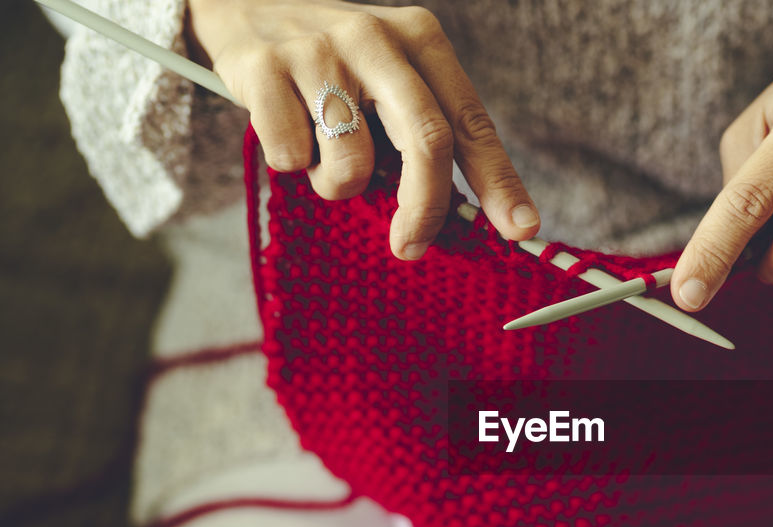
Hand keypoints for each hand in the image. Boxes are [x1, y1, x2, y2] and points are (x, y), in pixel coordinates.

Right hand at [186, 0, 538, 259]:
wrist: (240, 2)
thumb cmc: (336, 60)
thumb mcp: (392, 73)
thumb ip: (427, 129)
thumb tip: (468, 215)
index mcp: (421, 38)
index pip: (471, 122)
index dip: (499, 182)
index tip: (521, 228)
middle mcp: (376, 38)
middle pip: (427, 142)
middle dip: (425, 209)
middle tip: (411, 246)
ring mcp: (318, 50)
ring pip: (352, 164)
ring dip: (338, 185)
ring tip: (323, 157)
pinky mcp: (262, 68)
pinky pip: (289, 156)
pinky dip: (290, 162)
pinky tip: (285, 128)